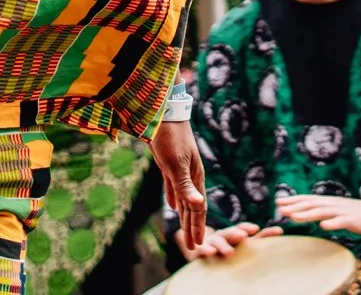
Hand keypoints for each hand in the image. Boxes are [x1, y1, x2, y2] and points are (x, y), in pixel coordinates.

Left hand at [151, 120, 205, 248]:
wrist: (162, 113)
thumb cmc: (169, 138)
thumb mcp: (176, 164)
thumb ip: (185, 186)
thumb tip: (198, 205)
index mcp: (195, 177)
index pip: (198, 208)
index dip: (198, 227)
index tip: (198, 245)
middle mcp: (190, 175)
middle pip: (193, 206)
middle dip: (192, 226)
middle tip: (192, 246)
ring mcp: (180, 169)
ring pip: (184, 198)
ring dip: (184, 215)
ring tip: (185, 229)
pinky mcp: (169, 163)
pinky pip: (173, 187)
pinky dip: (174, 198)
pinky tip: (173, 204)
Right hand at [176, 220, 278, 260]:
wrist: (200, 249)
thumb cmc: (226, 247)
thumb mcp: (243, 245)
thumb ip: (260, 240)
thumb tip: (280, 231)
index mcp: (234, 234)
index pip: (243, 229)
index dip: (249, 228)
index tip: (257, 229)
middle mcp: (223, 236)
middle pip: (231, 233)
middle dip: (237, 233)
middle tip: (243, 236)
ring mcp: (211, 242)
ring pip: (218, 242)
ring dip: (223, 245)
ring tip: (229, 252)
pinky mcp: (199, 250)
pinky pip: (201, 250)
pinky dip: (205, 251)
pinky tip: (209, 252)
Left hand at [276, 194, 360, 236]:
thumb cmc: (358, 213)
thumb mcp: (339, 210)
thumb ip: (325, 211)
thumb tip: (308, 214)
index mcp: (330, 202)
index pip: (309, 199)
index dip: (294, 200)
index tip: (278, 202)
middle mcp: (335, 204)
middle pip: (312, 204)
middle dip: (295, 206)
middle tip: (280, 208)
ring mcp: (344, 211)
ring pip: (323, 212)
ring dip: (307, 214)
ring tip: (293, 216)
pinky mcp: (354, 220)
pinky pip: (342, 222)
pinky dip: (332, 223)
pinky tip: (323, 226)